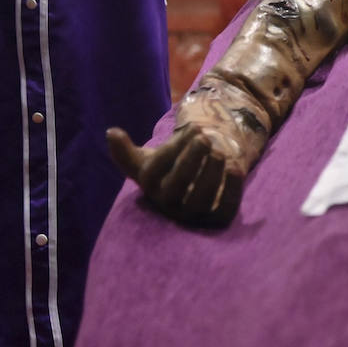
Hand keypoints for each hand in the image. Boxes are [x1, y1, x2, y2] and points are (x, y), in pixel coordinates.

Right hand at [107, 124, 245, 226]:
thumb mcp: (143, 160)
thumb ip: (125, 151)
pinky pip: (224, 210)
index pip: (156, 171)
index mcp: (150, 188)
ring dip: (211, 174)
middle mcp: (169, 205)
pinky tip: (235, 168)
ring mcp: (193, 215)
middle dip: (191, 160)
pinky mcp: (216, 219)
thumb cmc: (165, 169)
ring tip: (219, 151)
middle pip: (176, 188)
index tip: (193, 127)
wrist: (188, 188)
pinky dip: (231, 191)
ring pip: (200, 200)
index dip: (175, 148)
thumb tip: (111, 133)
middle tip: (205, 138)